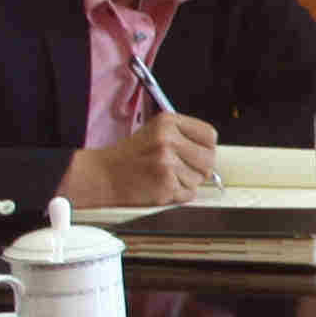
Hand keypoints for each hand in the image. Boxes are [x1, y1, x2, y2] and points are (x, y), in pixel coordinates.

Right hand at [62, 112, 220, 208]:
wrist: (103, 175)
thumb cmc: (130, 156)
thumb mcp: (155, 132)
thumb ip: (184, 137)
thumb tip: (211, 151)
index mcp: (168, 122)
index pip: (210, 135)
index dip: (206, 147)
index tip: (196, 153)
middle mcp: (168, 140)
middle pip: (209, 159)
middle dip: (199, 167)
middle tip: (180, 169)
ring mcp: (167, 163)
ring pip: (199, 179)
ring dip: (185, 182)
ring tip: (163, 176)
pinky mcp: (165, 185)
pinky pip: (188, 194)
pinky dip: (177, 194)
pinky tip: (160, 186)